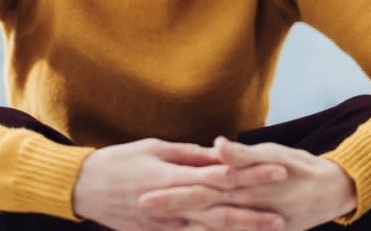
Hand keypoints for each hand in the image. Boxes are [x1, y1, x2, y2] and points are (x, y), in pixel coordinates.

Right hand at [72, 138, 287, 230]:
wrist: (84, 188)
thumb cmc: (120, 161)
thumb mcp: (155, 147)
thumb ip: (189, 154)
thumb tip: (220, 153)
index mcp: (174, 175)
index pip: (221, 175)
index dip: (252, 173)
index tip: (278, 170)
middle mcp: (173, 202)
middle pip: (222, 206)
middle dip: (255, 207)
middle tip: (286, 206)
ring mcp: (166, 224)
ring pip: (211, 229)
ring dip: (243, 229)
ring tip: (272, 228)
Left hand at [138, 137, 356, 230]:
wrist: (331, 191)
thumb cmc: (299, 167)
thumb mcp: (274, 154)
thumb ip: (244, 154)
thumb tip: (218, 144)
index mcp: (246, 186)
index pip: (201, 189)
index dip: (172, 193)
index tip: (143, 194)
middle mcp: (247, 208)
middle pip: (201, 214)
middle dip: (170, 213)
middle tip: (140, 209)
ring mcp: (256, 226)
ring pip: (215, 230)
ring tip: (154, 228)